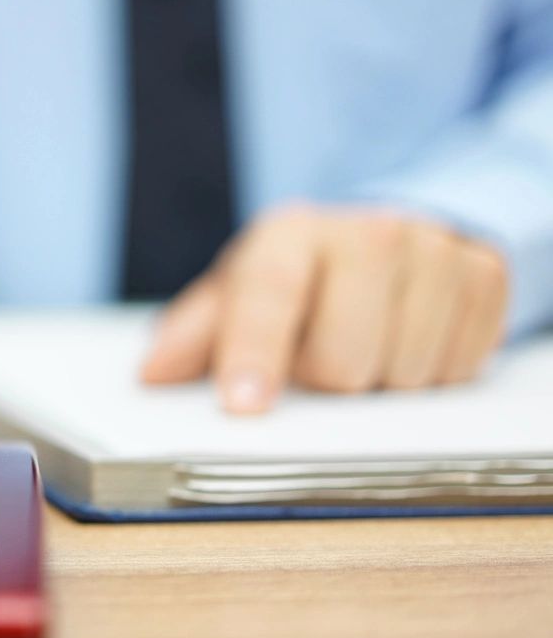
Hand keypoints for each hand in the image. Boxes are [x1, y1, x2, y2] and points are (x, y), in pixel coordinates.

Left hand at [140, 205, 508, 413]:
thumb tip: (152, 374)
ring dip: (380, 386)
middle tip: (318, 365)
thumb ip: (191, 337)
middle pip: (343, 359)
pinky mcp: (486, 272)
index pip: (269, 294)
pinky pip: (461, 367)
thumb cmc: (294, 283)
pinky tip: (408, 343)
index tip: (243, 406)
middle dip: (324, 384)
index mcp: (288, 234)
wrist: (382, 242)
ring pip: (407, 373)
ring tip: (363, 351)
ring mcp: (433, 248)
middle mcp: (364, 231)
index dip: (254, 354)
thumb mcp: (234, 299)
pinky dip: (432, 375)